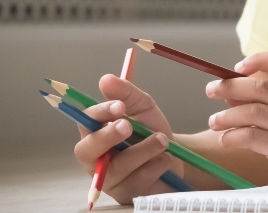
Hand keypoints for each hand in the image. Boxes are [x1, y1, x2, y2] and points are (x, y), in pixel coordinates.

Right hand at [72, 75, 182, 203]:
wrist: (177, 156)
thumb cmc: (151, 131)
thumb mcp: (143, 108)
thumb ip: (126, 94)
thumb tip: (105, 79)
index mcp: (95, 132)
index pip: (85, 122)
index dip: (98, 114)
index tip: (118, 106)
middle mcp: (95, 158)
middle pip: (85, 151)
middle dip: (107, 136)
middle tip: (128, 125)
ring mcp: (109, 179)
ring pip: (117, 167)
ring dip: (143, 150)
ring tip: (163, 140)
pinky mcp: (127, 194)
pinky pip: (138, 181)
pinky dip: (156, 165)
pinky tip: (166, 159)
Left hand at [204, 52, 267, 184]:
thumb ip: (260, 99)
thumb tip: (227, 90)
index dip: (258, 60)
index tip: (237, 68)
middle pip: (261, 88)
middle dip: (230, 87)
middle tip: (210, 90)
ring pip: (253, 113)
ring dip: (227, 116)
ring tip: (214, 122)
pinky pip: (252, 137)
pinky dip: (232, 136)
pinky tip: (225, 139)